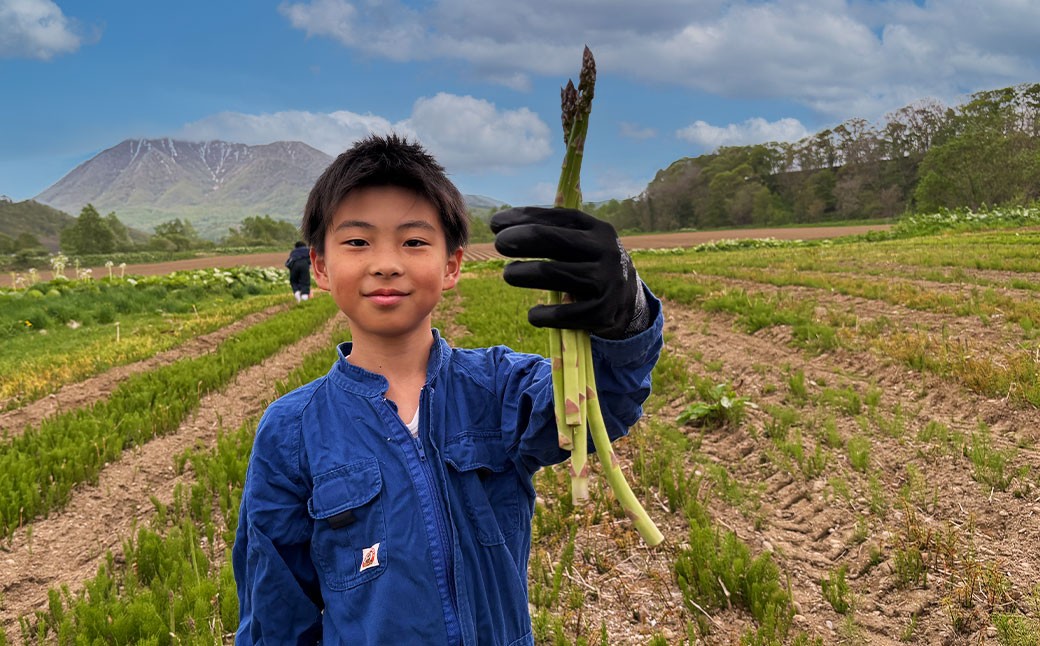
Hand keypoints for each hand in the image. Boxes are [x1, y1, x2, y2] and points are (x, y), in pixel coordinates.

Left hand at [490, 206, 645, 338]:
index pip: (556, 217)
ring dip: (523, 273)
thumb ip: (551, 230)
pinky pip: (564, 314)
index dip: (522, 217)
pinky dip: (543, 315)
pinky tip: (533, 314)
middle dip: (519, 239)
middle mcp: (605, 251)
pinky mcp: (603, 312)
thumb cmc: (590, 265)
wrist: (628, 301)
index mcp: (598, 229)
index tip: (495, 223)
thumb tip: (501, 224)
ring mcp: (606, 281)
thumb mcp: (583, 242)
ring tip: (509, 274)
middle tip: (499, 244)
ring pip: (552, 274)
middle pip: (551, 240)